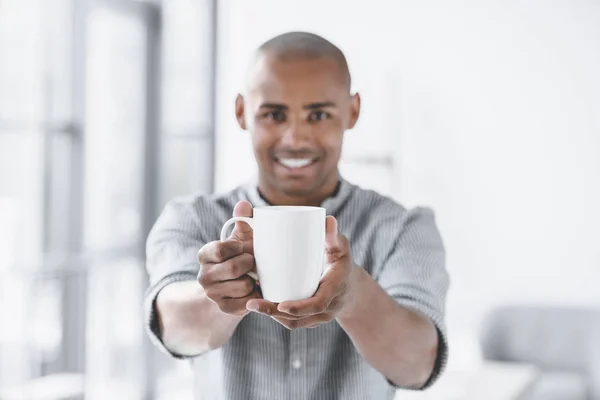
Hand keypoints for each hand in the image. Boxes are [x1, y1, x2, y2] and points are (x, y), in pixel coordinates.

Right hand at [197, 201, 259, 316]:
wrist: (237, 286)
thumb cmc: (241, 256)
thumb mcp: (240, 238)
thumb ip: (242, 220)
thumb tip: (243, 204)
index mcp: (204, 254)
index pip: (220, 249)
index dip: (236, 248)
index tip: (242, 247)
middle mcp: (203, 276)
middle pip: (233, 268)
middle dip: (249, 264)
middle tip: (253, 263)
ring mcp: (212, 294)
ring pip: (243, 286)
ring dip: (254, 281)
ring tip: (253, 277)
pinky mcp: (224, 309)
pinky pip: (247, 302)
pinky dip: (256, 296)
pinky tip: (254, 291)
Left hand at [246, 216, 358, 328]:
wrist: (352, 286)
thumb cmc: (343, 262)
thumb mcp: (341, 248)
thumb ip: (333, 235)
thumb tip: (328, 219)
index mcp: (335, 289)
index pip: (317, 304)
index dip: (299, 307)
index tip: (281, 304)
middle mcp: (327, 308)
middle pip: (299, 318)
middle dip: (274, 312)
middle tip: (252, 303)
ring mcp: (318, 316)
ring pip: (294, 323)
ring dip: (272, 316)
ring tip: (252, 304)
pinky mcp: (310, 319)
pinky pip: (294, 322)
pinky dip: (277, 317)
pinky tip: (261, 307)